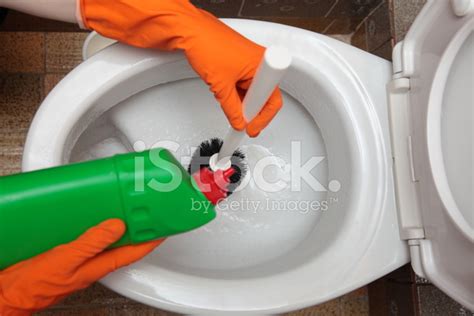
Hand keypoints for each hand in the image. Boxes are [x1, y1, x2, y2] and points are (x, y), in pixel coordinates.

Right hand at [0, 219, 161, 314]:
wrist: (9, 293)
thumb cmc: (36, 284)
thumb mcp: (67, 260)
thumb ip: (92, 242)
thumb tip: (118, 226)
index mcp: (99, 265)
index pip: (134, 251)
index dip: (152, 239)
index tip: (165, 225)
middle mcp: (94, 261)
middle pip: (124, 244)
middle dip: (137, 228)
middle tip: (147, 210)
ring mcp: (82, 258)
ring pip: (107, 239)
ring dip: (116, 225)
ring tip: (123, 206)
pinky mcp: (68, 253)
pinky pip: (88, 237)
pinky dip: (94, 226)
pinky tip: (90, 214)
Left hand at [80, 0, 282, 136]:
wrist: (189, 30)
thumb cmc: (206, 45)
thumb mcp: (221, 86)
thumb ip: (232, 109)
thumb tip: (238, 121)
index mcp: (262, 65)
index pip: (272, 100)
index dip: (261, 118)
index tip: (251, 129)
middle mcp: (260, 61)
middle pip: (264, 96)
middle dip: (252, 112)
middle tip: (241, 124)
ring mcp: (250, 61)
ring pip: (252, 90)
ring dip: (242, 102)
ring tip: (230, 109)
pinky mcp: (240, 61)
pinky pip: (244, 82)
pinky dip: (237, 93)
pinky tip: (228, 98)